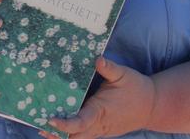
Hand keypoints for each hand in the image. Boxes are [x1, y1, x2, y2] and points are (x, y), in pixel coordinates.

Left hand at [41, 57, 155, 138]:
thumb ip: (109, 68)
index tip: (51, 120)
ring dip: (61, 135)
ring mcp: (99, 129)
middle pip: (74, 137)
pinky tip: (58, 124)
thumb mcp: (124, 74)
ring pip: (77, 138)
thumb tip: (98, 59)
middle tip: (38, 125)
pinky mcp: (100, 129)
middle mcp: (98, 124)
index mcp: (101, 111)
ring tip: (42, 128)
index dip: (65, 124)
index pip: (81, 122)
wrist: (152, 106)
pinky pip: (83, 134)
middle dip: (57, 135)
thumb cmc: (136, 88)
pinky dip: (70, 132)